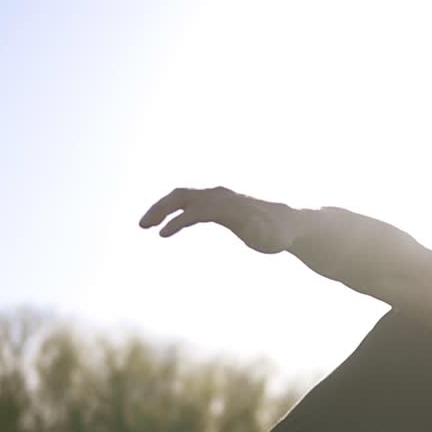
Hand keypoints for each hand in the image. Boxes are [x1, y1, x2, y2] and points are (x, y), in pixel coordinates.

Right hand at [138, 187, 297, 253]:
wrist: (288, 222)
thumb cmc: (280, 233)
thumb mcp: (272, 235)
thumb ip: (261, 229)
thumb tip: (253, 223)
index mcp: (230, 204)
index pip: (198, 208)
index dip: (179, 220)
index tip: (162, 234)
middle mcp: (220, 196)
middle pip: (183, 195)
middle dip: (161, 208)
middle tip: (142, 225)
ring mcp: (217, 198)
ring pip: (182, 197)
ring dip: (162, 209)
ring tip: (145, 226)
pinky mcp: (216, 205)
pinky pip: (189, 205)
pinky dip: (174, 214)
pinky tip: (166, 229)